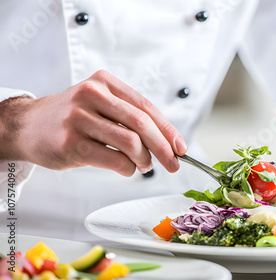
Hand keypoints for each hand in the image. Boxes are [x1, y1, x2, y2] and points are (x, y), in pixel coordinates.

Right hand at [2, 70, 186, 175]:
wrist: (27, 125)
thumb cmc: (72, 118)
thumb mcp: (100, 104)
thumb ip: (129, 116)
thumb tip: (168, 141)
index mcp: (104, 82)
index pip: (146, 107)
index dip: (168, 130)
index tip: (181, 148)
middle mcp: (92, 95)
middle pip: (142, 123)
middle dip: (164, 148)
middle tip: (173, 164)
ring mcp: (79, 118)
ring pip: (130, 142)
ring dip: (144, 160)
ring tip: (143, 166)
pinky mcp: (71, 142)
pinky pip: (113, 159)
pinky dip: (127, 168)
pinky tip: (126, 169)